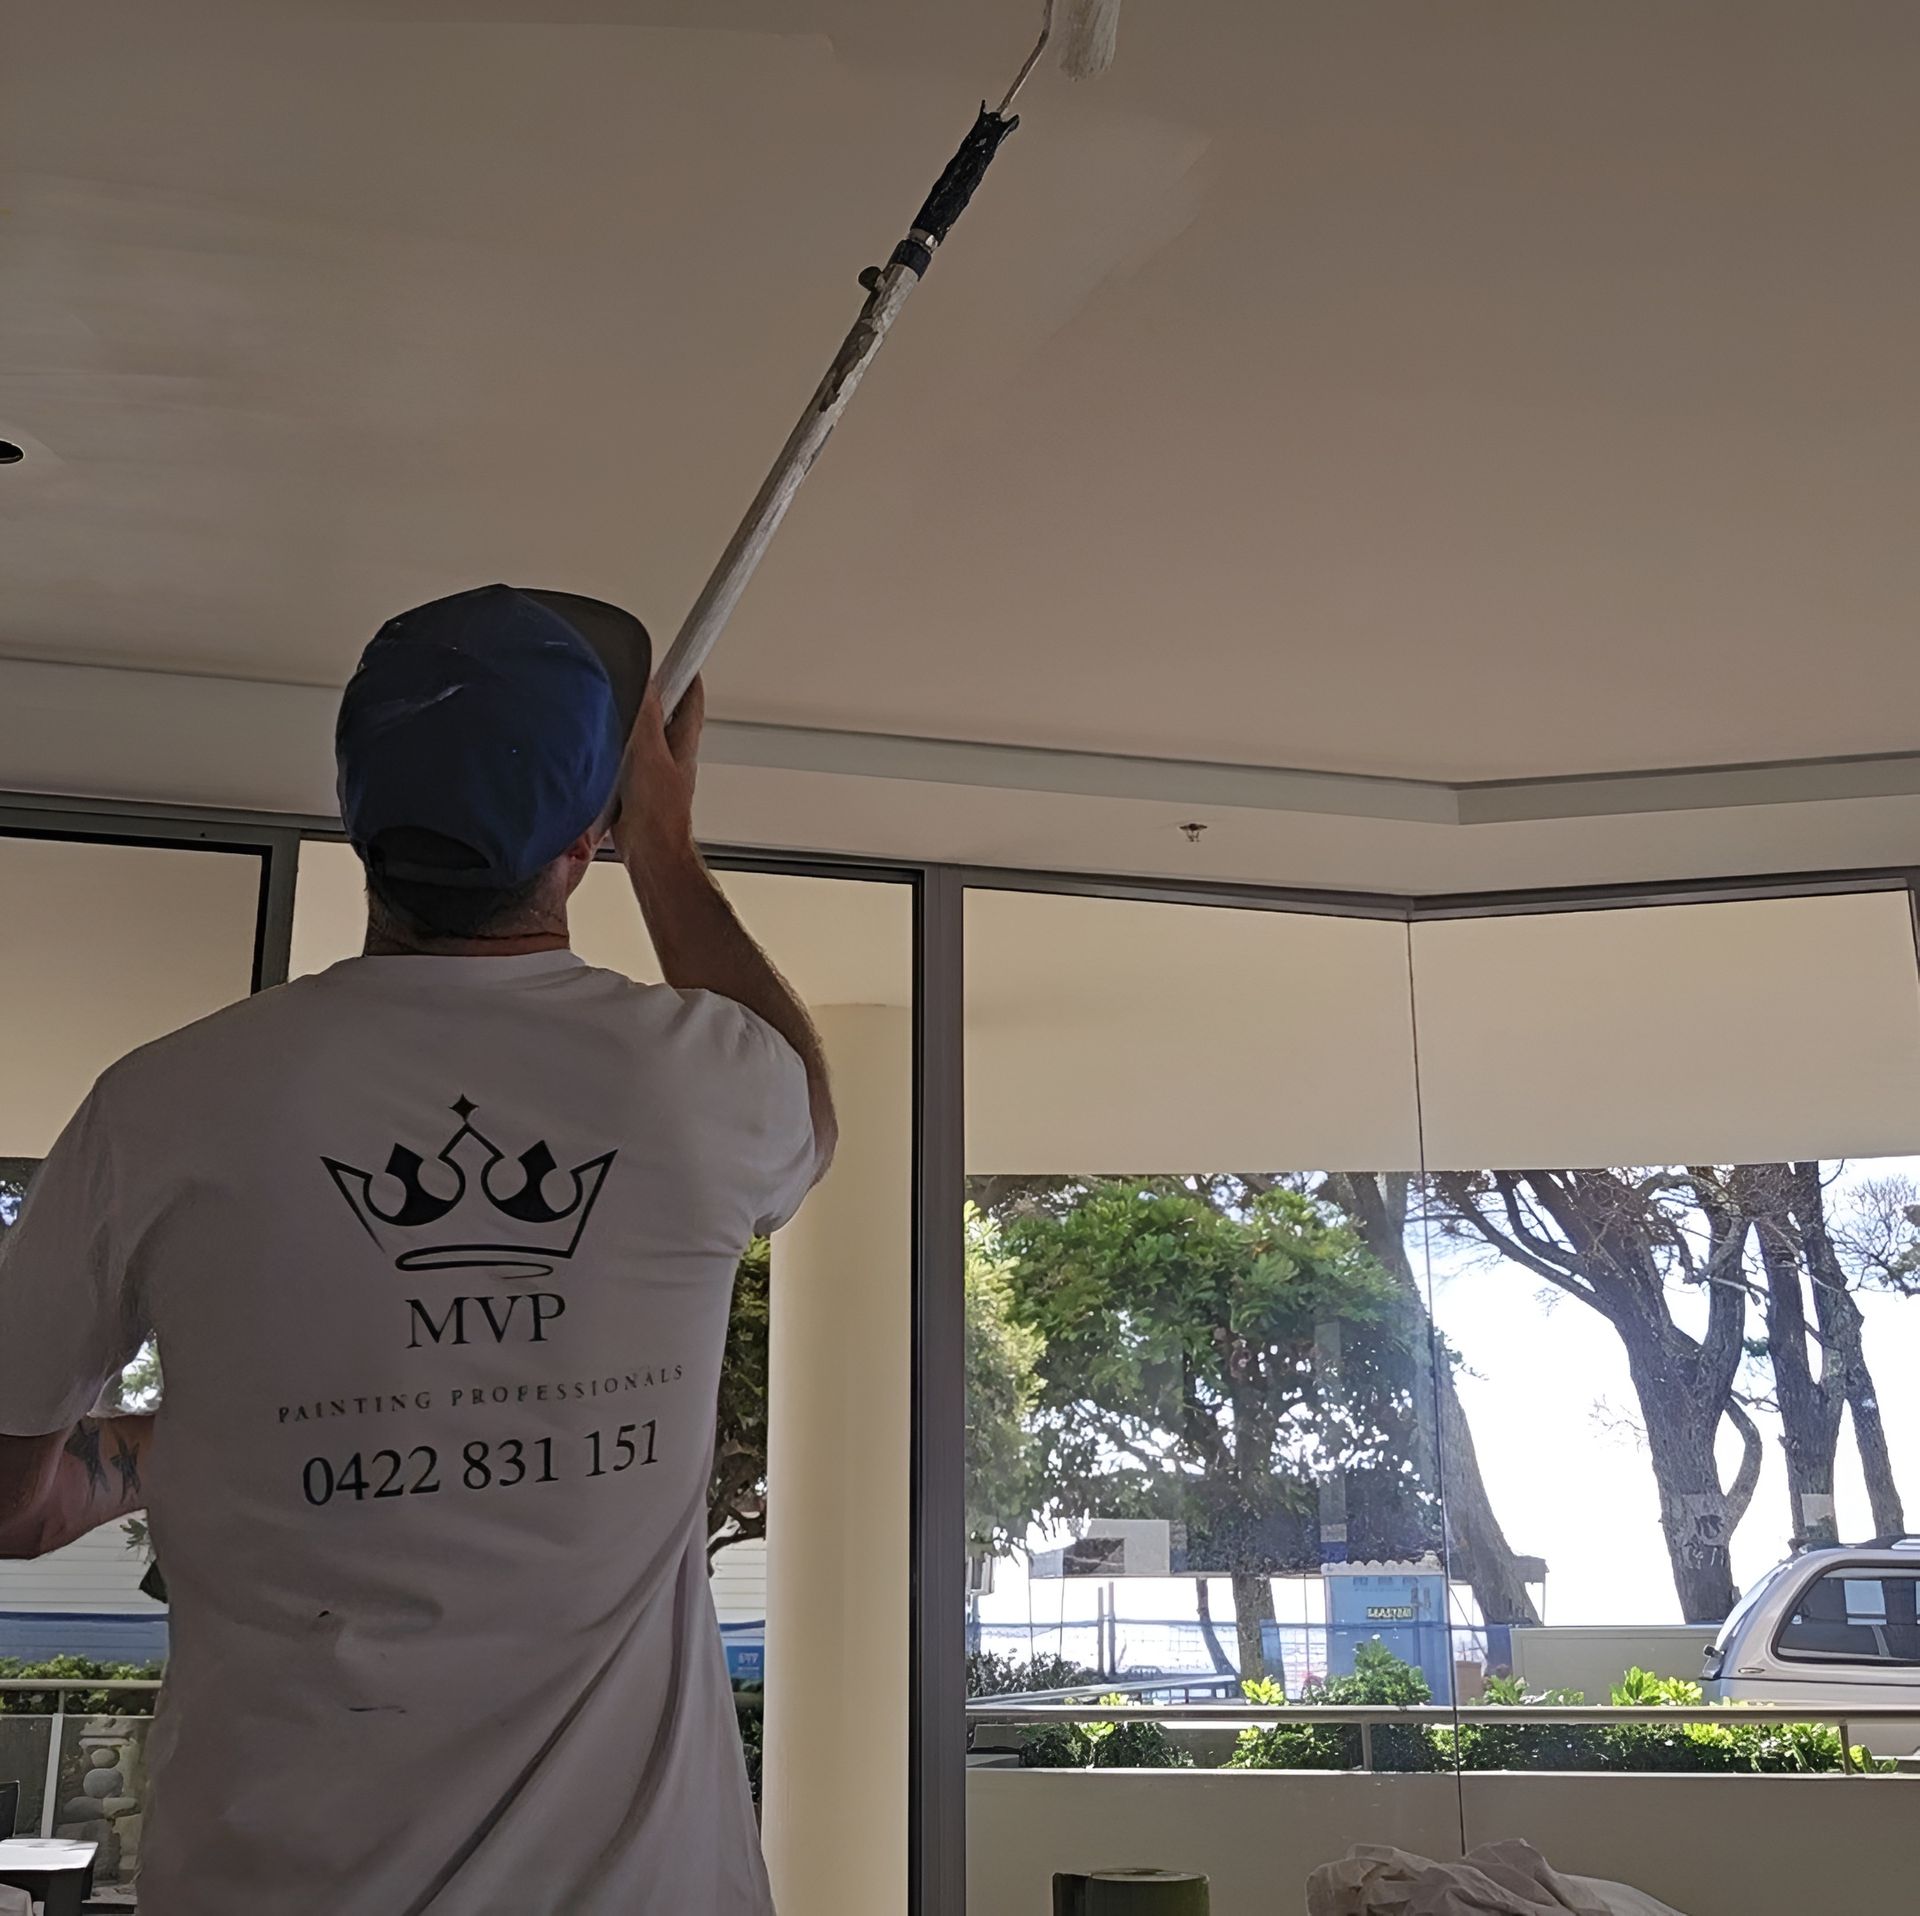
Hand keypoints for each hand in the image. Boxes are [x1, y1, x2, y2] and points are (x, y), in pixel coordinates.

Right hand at [615, 675, 703, 867]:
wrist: (648, 852)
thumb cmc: (659, 815)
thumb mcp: (650, 755)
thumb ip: (646, 719)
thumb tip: (647, 685)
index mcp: (683, 743)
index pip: (691, 700)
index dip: (688, 675)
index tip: (683, 655)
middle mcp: (671, 755)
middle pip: (666, 716)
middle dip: (653, 697)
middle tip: (641, 677)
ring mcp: (654, 772)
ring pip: (643, 738)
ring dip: (629, 727)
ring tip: (614, 712)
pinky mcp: (634, 787)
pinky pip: (623, 762)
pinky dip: (614, 754)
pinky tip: (602, 754)